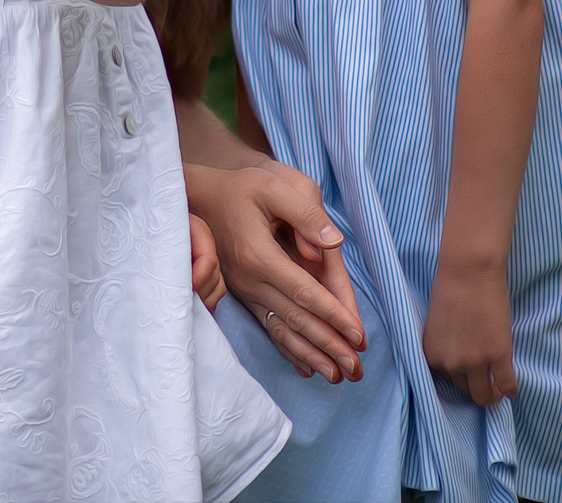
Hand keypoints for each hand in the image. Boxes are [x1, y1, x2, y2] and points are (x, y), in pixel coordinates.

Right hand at [189, 159, 366, 382]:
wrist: (202, 195)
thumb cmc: (244, 187)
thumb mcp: (275, 185)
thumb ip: (306, 213)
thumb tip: (331, 244)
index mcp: (259, 253)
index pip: (304, 291)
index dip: (334, 314)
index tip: (359, 336)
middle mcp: (249, 278)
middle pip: (296, 317)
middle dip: (329, 345)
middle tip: (357, 369)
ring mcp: (244, 289)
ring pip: (282, 329)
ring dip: (311, 355)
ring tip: (338, 377)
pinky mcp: (243, 294)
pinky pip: (269, 326)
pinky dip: (289, 350)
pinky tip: (306, 369)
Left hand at [422, 257, 516, 406]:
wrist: (469, 270)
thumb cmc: (452, 288)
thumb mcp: (439, 325)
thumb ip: (446, 346)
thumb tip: (460, 361)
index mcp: (432, 354)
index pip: (444, 380)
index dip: (457, 375)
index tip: (466, 372)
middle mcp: (450, 363)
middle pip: (464, 389)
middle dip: (474, 385)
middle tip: (484, 380)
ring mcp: (475, 361)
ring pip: (484, 395)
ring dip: (491, 395)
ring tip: (498, 389)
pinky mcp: (498, 355)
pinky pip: (507, 385)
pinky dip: (510, 390)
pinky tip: (512, 389)